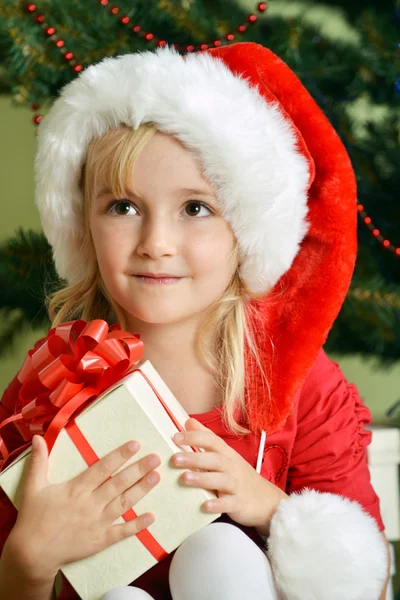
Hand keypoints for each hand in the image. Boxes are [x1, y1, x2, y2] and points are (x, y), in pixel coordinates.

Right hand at [8, 434, 161, 582]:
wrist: (32, 554)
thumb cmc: (33, 518)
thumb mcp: (33, 487)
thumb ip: (39, 461)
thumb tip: (38, 437)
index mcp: (76, 489)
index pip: (103, 468)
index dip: (120, 455)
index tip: (136, 444)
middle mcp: (90, 504)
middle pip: (119, 483)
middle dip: (139, 469)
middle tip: (156, 458)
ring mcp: (97, 523)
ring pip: (124, 503)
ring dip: (142, 490)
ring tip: (157, 477)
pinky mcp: (100, 541)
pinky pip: (121, 532)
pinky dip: (137, 525)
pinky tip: (152, 517)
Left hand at [171, 418, 287, 533]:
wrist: (267, 501)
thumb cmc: (239, 475)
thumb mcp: (225, 455)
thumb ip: (207, 439)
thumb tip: (188, 421)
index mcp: (227, 454)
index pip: (212, 440)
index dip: (195, 437)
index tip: (175, 437)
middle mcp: (232, 467)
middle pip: (214, 459)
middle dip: (194, 458)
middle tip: (174, 459)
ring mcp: (237, 485)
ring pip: (221, 480)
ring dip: (203, 478)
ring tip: (184, 478)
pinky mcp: (240, 503)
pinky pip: (230, 503)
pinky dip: (219, 504)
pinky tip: (205, 505)